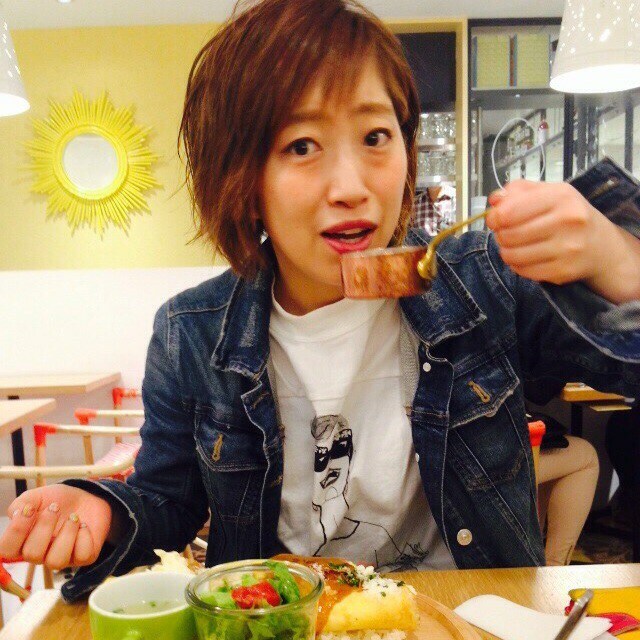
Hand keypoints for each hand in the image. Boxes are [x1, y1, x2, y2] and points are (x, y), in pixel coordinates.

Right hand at [0, 485, 111, 569]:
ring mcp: (61, 558)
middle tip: (55, 507)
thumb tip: (16, 513)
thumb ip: (21, 504)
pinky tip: (84, 525)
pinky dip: (84, 536)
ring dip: (67, 534)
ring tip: (74, 517)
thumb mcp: (36, 497)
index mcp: (23, 542)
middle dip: (44, 527)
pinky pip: (82, 556)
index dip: (16, 531)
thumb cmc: (58, 500)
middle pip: (32, 555)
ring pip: (56, 561)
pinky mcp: (83, 557)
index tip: (29, 509)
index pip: (6, 551)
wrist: (86, 496)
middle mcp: (40, 554)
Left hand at [486, 180, 639, 302]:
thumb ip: (518, 191)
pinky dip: (518, 266)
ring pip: (512, 256)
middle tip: (506, 234)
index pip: (509, 211)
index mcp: (560, 197)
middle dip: (501, 235)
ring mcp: (567, 249)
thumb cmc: (569, 215)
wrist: (602, 245)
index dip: (494, 217)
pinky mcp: (563, 271)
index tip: (494, 220)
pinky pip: (523, 271)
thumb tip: (494, 200)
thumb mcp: (549, 193)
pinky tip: (526, 258)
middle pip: (508, 235)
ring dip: (507, 252)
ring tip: (515, 246)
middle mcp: (567, 221)